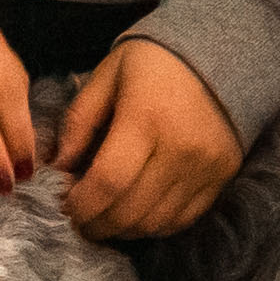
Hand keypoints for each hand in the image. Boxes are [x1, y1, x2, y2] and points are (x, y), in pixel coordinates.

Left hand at [54, 38, 239, 239]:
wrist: (222, 51)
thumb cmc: (153, 61)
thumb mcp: (107, 76)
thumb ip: (79, 122)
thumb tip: (57, 167)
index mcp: (146, 119)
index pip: (108, 182)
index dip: (82, 205)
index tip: (65, 205)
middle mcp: (180, 149)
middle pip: (130, 210)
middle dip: (96, 223)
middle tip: (79, 218)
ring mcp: (205, 168)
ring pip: (155, 222)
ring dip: (122, 229)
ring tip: (104, 217)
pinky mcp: (222, 178)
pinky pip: (182, 220)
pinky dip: (153, 225)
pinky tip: (135, 214)